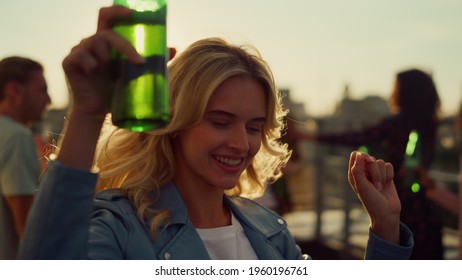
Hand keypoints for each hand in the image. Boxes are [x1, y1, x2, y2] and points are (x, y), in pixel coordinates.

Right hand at [62, 6, 143, 120]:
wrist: (97, 111)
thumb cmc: (115, 91)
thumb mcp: (136, 74)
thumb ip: (153, 61)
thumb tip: (174, 48)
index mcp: (105, 42)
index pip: (108, 17)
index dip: (117, 10)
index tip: (131, 13)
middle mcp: (91, 42)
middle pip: (106, 32)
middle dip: (124, 46)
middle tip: (139, 62)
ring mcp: (78, 51)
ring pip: (96, 42)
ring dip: (108, 58)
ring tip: (109, 72)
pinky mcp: (68, 62)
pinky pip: (81, 56)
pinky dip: (92, 65)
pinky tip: (93, 74)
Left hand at [348, 151, 400, 243]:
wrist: (386, 212)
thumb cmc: (371, 201)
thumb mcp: (361, 186)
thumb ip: (358, 170)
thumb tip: (359, 154)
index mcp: (354, 173)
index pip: (355, 155)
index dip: (362, 157)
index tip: (367, 163)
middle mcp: (364, 172)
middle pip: (370, 158)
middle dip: (374, 171)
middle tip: (375, 185)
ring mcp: (375, 173)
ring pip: (381, 162)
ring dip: (382, 176)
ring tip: (379, 188)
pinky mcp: (386, 175)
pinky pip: (389, 166)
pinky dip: (389, 175)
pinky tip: (386, 184)